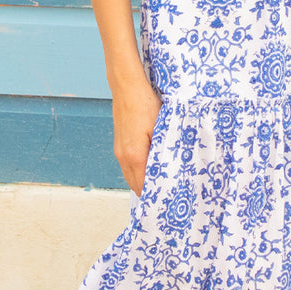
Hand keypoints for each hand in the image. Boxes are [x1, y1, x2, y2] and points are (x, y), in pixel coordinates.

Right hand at [111, 78, 161, 195]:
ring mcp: (119, 151)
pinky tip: (151, 168)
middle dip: (150, 193)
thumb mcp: (161, 128)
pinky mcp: (119, 145)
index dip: (156, 196)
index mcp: (134, 155)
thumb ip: (164, 151)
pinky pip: (128, 167)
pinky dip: (138, 172)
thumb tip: (171, 170)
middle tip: (168, 197)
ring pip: (131, 177)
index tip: (169, 201)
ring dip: (143, 183)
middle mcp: (123, 157)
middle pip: (135, 186)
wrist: (127, 87)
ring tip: (161, 185)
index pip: (144, 187)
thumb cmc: (145, 104)